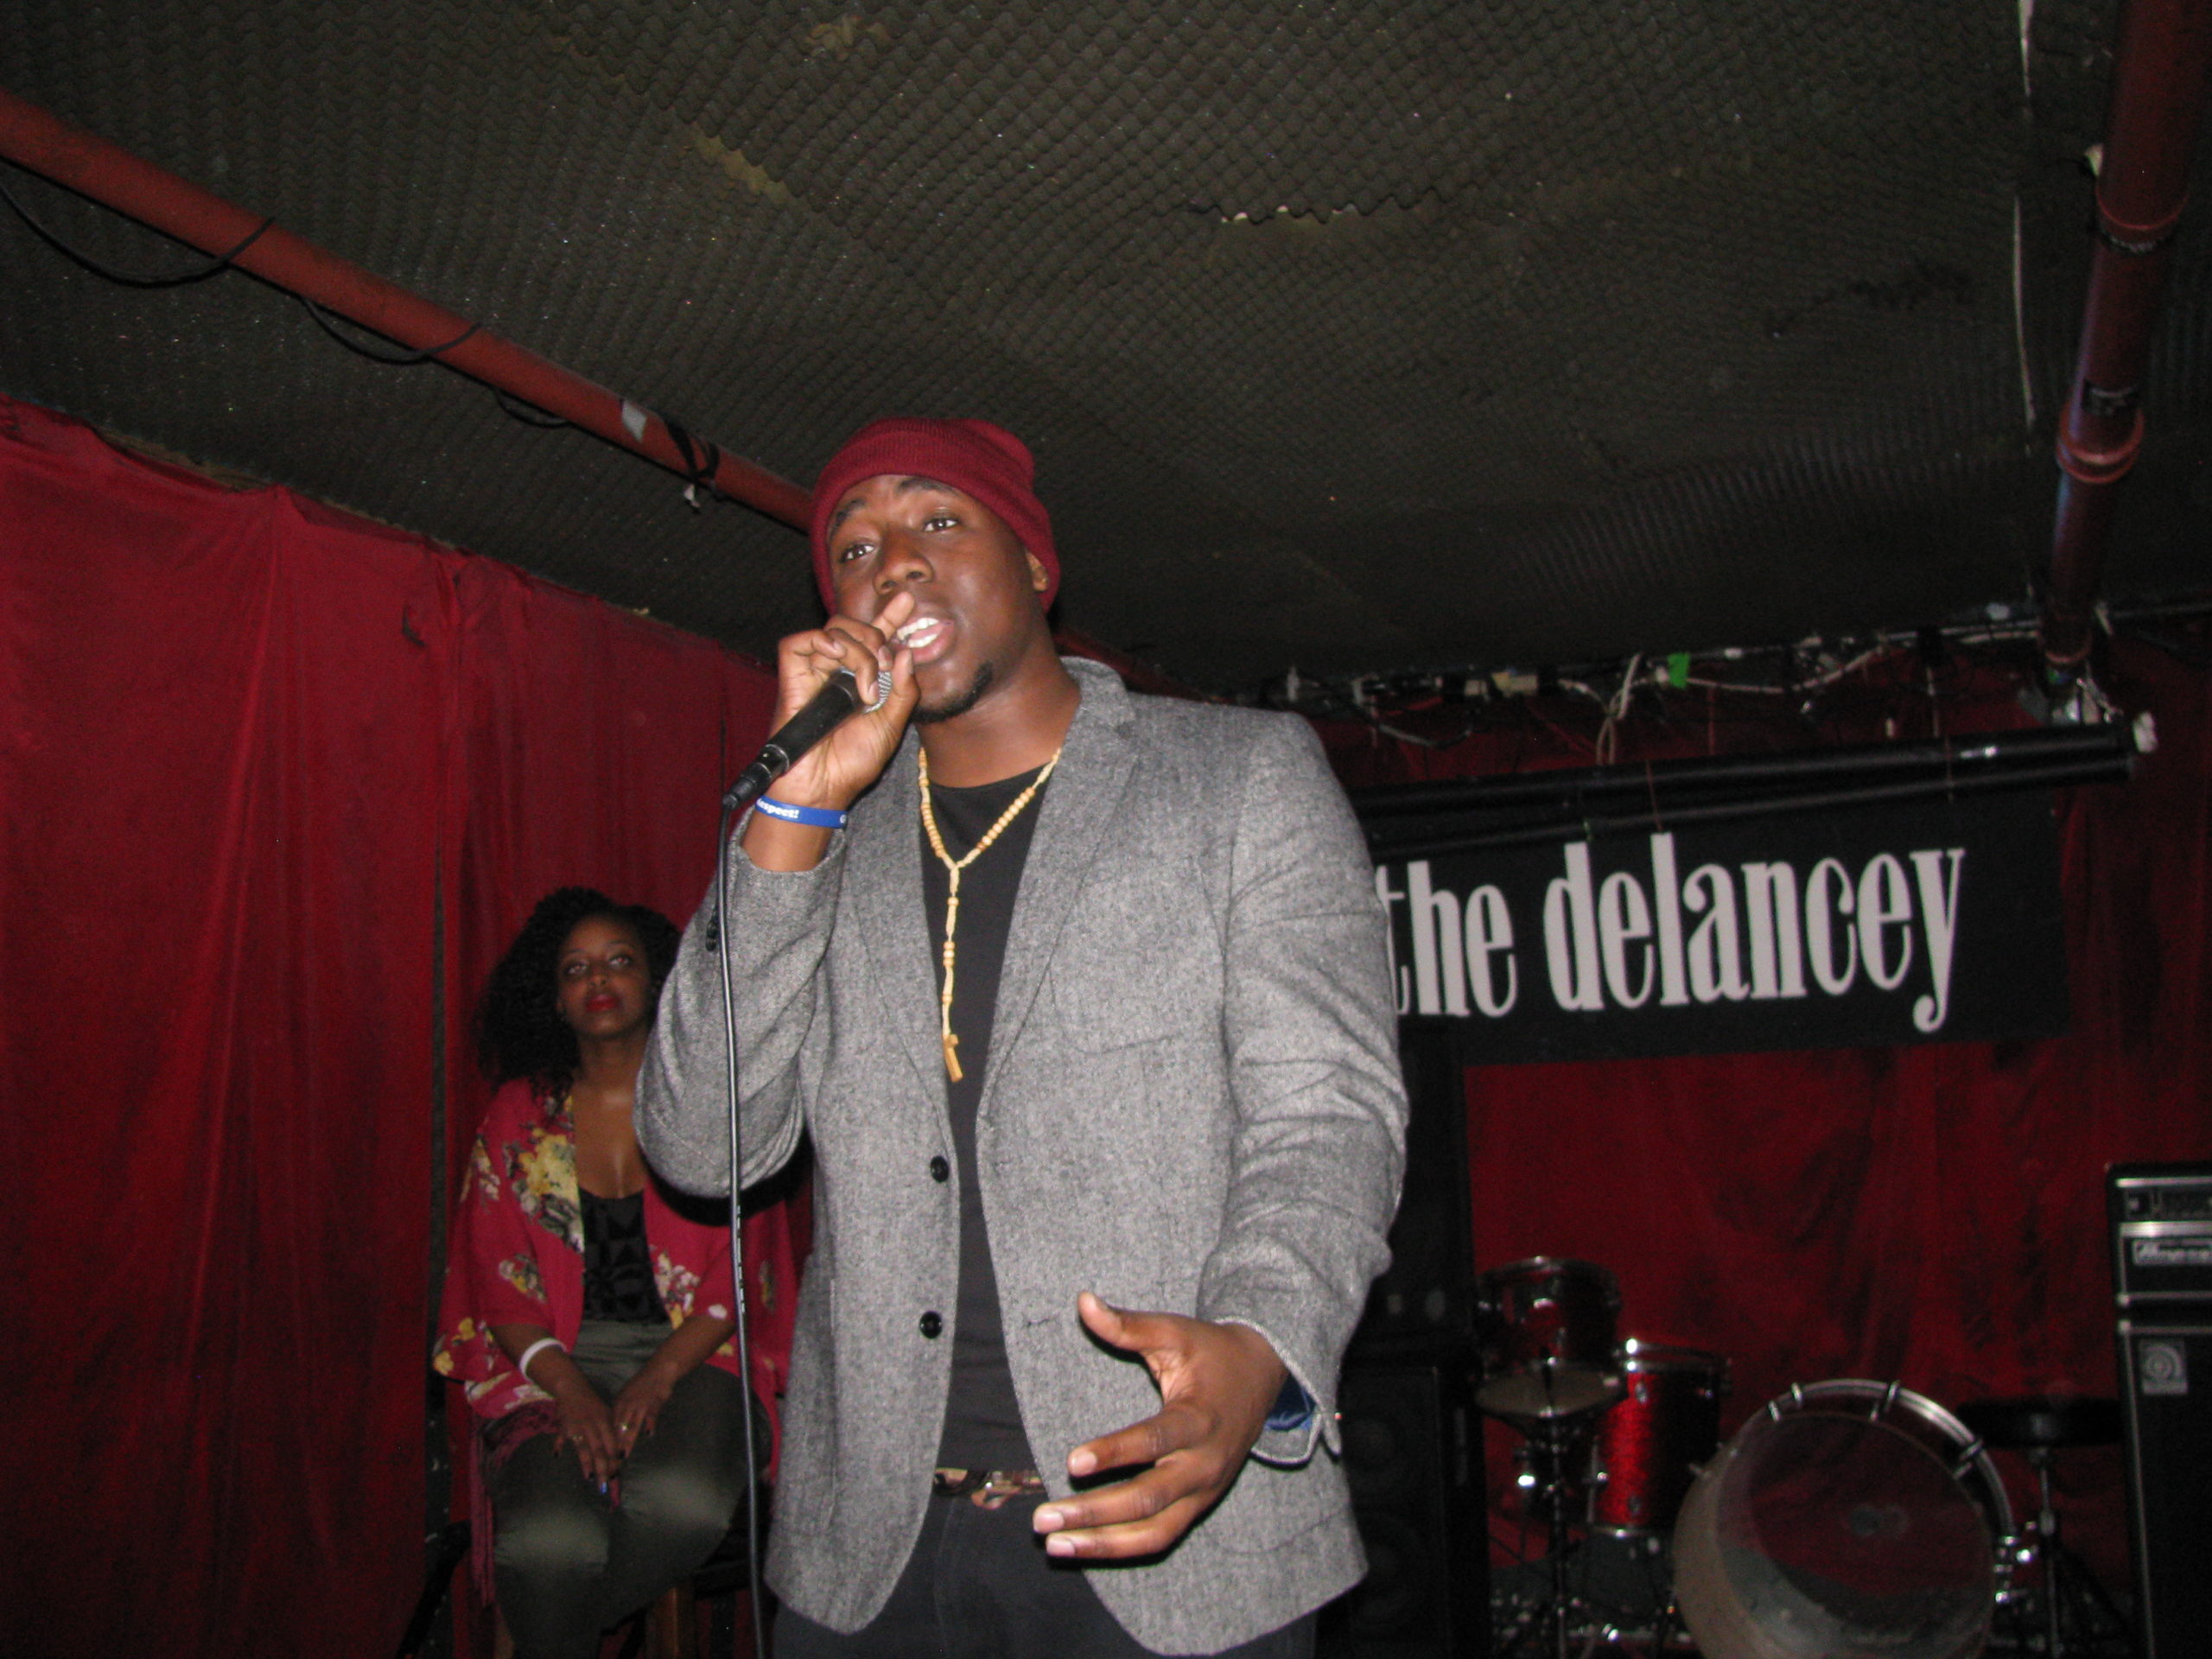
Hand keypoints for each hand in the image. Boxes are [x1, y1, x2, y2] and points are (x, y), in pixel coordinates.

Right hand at [547, 1374, 624, 1486]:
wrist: (573, 1389)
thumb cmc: (592, 1404)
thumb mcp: (606, 1414)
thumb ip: (610, 1432)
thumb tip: (618, 1452)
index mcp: (605, 1422)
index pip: (612, 1444)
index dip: (614, 1460)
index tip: (617, 1474)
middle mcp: (592, 1426)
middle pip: (599, 1450)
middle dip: (603, 1468)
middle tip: (605, 1485)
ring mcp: (577, 1426)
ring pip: (583, 1448)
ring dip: (587, 1464)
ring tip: (590, 1478)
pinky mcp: (563, 1426)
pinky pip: (560, 1437)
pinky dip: (558, 1445)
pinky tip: (557, 1456)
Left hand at [609, 1358, 679, 1456]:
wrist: (659, 1370)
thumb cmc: (642, 1384)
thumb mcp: (627, 1396)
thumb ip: (621, 1413)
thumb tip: (613, 1429)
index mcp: (619, 1403)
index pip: (610, 1425)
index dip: (607, 1440)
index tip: (604, 1456)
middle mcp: (627, 1405)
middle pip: (619, 1428)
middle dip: (616, 1445)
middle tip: (611, 1461)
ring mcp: (640, 1404)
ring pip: (632, 1425)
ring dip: (628, 1439)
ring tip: (624, 1454)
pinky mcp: (654, 1402)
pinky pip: (651, 1415)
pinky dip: (650, 1424)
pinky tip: (648, 1434)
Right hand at [762, 591, 920, 811]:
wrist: (823, 788)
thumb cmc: (853, 763)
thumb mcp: (891, 726)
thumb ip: (902, 690)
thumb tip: (905, 652)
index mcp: (861, 680)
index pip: (874, 641)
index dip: (889, 619)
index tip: (908, 601)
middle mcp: (837, 672)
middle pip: (853, 627)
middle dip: (875, 637)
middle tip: (885, 665)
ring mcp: (813, 673)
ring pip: (833, 632)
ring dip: (857, 651)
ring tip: (865, 686)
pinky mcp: (791, 679)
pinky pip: (797, 642)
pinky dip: (820, 641)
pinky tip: (836, 657)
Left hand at [1031, 1291, 1286, 1559]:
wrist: (1261, 1378)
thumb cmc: (1210, 1352)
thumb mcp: (1173, 1332)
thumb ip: (1128, 1325)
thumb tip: (1083, 1301)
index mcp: (1200, 1418)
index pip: (1155, 1441)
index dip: (1114, 1453)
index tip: (1072, 1461)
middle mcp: (1204, 1463)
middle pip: (1148, 1499)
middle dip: (1094, 1511)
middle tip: (1044, 1517)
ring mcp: (1204, 1491)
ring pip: (1154, 1532)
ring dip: (1103, 1542)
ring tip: (1054, 1544)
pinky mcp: (1198, 1506)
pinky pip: (1160, 1537)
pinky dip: (1122, 1547)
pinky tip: (1081, 1546)